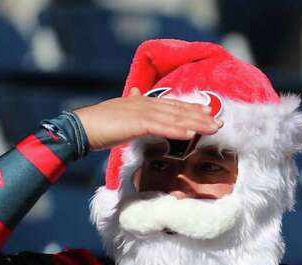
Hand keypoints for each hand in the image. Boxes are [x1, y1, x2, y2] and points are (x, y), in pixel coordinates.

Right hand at [72, 88, 221, 150]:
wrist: (82, 127)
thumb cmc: (98, 124)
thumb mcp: (118, 111)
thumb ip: (130, 104)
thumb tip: (134, 94)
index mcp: (142, 102)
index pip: (172, 105)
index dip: (191, 108)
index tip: (208, 112)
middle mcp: (145, 104)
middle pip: (178, 110)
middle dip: (200, 116)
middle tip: (219, 121)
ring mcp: (142, 112)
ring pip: (174, 118)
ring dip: (196, 124)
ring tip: (213, 128)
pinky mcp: (137, 123)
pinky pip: (162, 128)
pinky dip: (177, 130)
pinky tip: (191, 134)